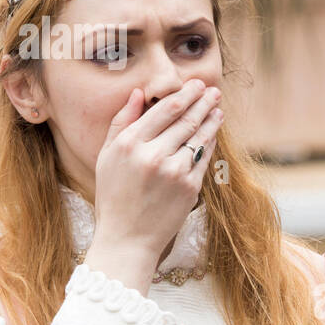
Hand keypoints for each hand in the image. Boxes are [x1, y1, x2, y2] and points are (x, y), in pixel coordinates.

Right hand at [81, 79, 223, 293]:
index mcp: (129, 144)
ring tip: (218, 106)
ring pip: (199, 136)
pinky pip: (204, 158)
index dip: (184, 94)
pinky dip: (210, 142)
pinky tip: (214, 132)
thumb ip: (120, 122)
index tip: (195, 85)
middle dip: (203, 101)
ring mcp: (173, 172)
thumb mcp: (106, 157)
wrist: (127, 239)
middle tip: (213, 90)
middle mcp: (152, 155)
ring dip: (212, 118)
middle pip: (185, 119)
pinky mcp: (189, 188)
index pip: (164, 110)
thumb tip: (137, 93)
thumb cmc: (114, 196)